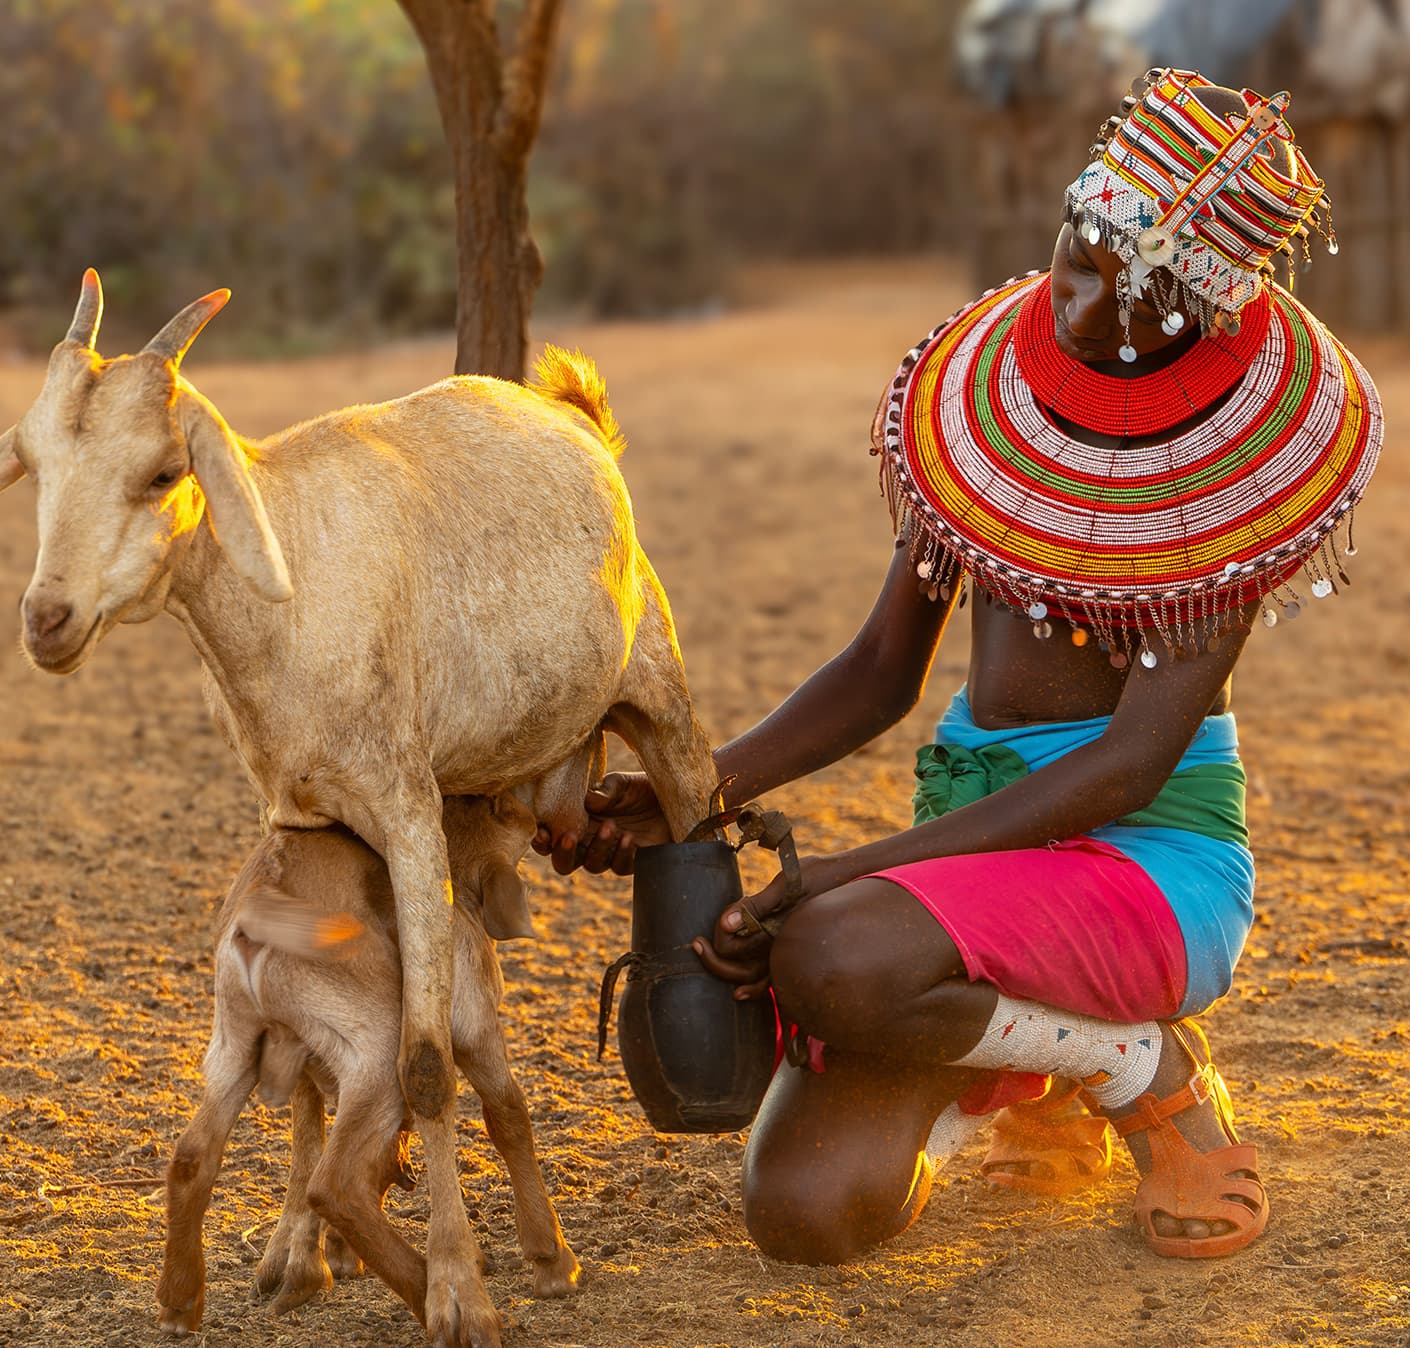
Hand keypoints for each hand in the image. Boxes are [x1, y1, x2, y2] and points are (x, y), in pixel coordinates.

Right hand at [530, 771, 671, 875]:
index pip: (551, 836)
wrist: (678, 799)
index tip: (542, 831)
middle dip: (562, 853)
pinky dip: (622, 854)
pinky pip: (621, 866)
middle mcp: (590, 841)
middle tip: (569, 836)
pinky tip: (629, 837)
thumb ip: (606, 790)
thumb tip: (588, 800)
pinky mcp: (633, 861)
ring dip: (597, 848)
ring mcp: (611, 853)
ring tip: (610, 826)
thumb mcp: (622, 783)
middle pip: (564, 862)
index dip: (541, 839)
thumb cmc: (643, 788)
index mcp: (579, 820)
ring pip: (592, 865)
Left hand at [693, 853, 850, 999]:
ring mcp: (789, 954)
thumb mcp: (787, 885)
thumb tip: (725, 925)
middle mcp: (782, 950)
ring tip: (708, 956)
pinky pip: (771, 981)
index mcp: (776, 932)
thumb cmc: (819, 876)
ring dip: (729, 973)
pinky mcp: (794, 952)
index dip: (719, 936)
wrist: (853, 878)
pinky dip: (754, 987)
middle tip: (696, 944)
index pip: (732, 947)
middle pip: (739, 969)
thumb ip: (756, 905)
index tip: (714, 925)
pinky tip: (742, 992)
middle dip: (715, 961)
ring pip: (753, 979)